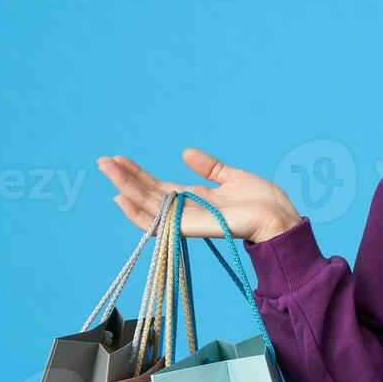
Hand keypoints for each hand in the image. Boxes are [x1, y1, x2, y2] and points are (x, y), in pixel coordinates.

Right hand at [96, 148, 302, 243]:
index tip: (119, 159)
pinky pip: (159, 223)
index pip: (159, 187)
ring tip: (107, 170)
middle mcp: (187, 210)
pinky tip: (122, 198)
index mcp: (195, 198)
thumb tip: (185, 153)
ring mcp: (187, 220)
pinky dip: (138, 213)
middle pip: (148, 195)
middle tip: (103, 161)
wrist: (279, 217)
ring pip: (147, 206)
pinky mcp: (192, 227)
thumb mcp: (232, 176)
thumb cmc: (262, 202)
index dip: (139, 174)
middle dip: (125, 178)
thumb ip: (209, 167)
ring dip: (125, 188)